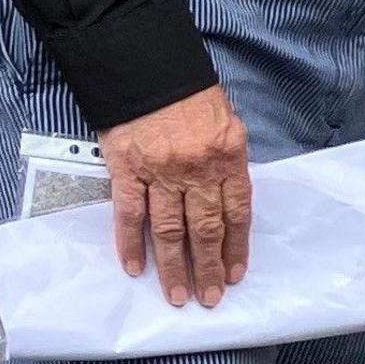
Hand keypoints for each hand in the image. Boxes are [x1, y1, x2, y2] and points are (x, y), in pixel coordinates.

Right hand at [102, 84, 251, 309]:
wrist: (146, 65)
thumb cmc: (188, 94)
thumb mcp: (225, 122)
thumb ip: (228, 161)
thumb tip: (229, 197)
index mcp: (228, 156)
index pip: (238, 212)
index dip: (237, 246)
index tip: (236, 273)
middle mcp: (197, 168)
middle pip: (207, 229)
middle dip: (209, 268)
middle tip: (210, 298)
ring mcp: (161, 171)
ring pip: (170, 230)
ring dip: (175, 267)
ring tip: (178, 295)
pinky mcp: (127, 169)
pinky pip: (130, 214)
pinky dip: (131, 243)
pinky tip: (136, 268)